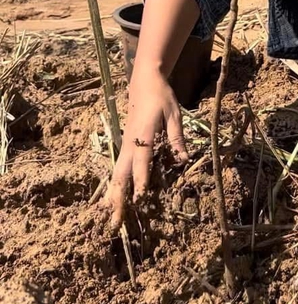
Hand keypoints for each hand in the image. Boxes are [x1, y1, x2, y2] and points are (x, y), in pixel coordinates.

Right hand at [102, 68, 187, 228]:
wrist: (144, 83)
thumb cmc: (161, 98)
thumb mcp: (174, 114)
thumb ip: (177, 137)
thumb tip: (183, 160)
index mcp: (144, 135)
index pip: (142, 162)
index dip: (141, 181)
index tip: (139, 199)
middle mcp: (130, 143)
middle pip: (122, 174)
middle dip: (118, 197)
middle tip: (115, 220)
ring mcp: (125, 145)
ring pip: (117, 173)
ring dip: (113, 194)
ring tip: (108, 215)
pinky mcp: (125, 146)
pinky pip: (118, 168)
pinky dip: (114, 184)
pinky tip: (112, 197)